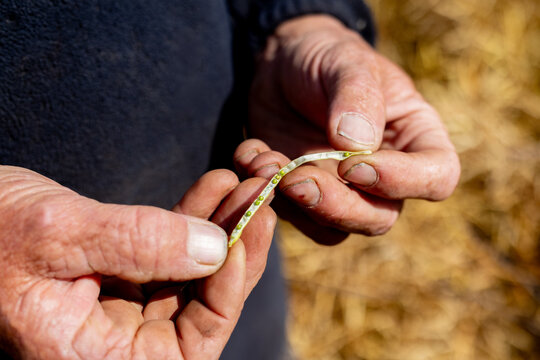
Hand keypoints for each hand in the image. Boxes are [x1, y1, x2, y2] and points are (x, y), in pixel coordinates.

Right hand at [0, 166, 275, 358]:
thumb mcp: (56, 233)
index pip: (188, 344)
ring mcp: (120, 304)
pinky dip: (194, 216)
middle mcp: (112, 340)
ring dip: (222, 224)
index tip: (247, 231)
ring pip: (192, 272)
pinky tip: (217, 183)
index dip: (226, 291)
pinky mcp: (122, 270)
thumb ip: (135, 243)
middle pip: (200, 305)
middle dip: (237, 247)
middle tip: (263, 197)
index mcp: (92, 357)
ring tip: (247, 182)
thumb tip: (215, 248)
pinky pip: (171, 248)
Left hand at [237, 15, 459, 242]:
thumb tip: (358, 147)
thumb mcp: (345, 61)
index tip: (355, 164)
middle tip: (297, 178)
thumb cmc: (326, 55)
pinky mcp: (303, 196)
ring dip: (297, 205)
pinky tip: (252, 155)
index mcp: (415, 139)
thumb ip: (357, 96)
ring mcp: (343, 190)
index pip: (436, 178)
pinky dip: (267, 194)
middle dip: (337, 206)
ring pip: (334, 229)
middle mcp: (385, 175)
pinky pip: (292, 216)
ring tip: (266, 161)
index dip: (403, 181)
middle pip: (379, 218)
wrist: (283, 64)